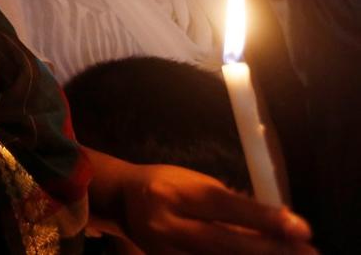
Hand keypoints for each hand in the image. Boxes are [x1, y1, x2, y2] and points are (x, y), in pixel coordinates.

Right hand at [116, 163, 314, 254]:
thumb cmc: (167, 185)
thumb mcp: (197, 183)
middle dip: (272, 251)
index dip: (265, 218)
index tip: (302, 228)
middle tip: (309, 254)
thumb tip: (280, 224)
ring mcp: (165, 251)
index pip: (226, 206)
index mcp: (176, 193)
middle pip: (226, 243)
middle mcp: (168, 225)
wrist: (123, 201)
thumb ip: (233, 205)